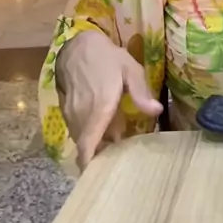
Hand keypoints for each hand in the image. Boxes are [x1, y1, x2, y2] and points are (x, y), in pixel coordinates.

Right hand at [57, 31, 162, 170]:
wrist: (77, 45)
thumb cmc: (106, 57)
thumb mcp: (130, 69)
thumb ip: (141, 92)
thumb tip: (156, 111)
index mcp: (99, 107)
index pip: (89, 143)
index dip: (90, 162)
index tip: (99, 176)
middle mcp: (82, 114)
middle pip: (86, 145)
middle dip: (99, 156)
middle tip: (118, 162)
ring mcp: (72, 112)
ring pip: (81, 138)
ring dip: (94, 145)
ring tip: (114, 146)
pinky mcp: (67, 109)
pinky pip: (77, 128)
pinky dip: (88, 135)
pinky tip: (103, 131)